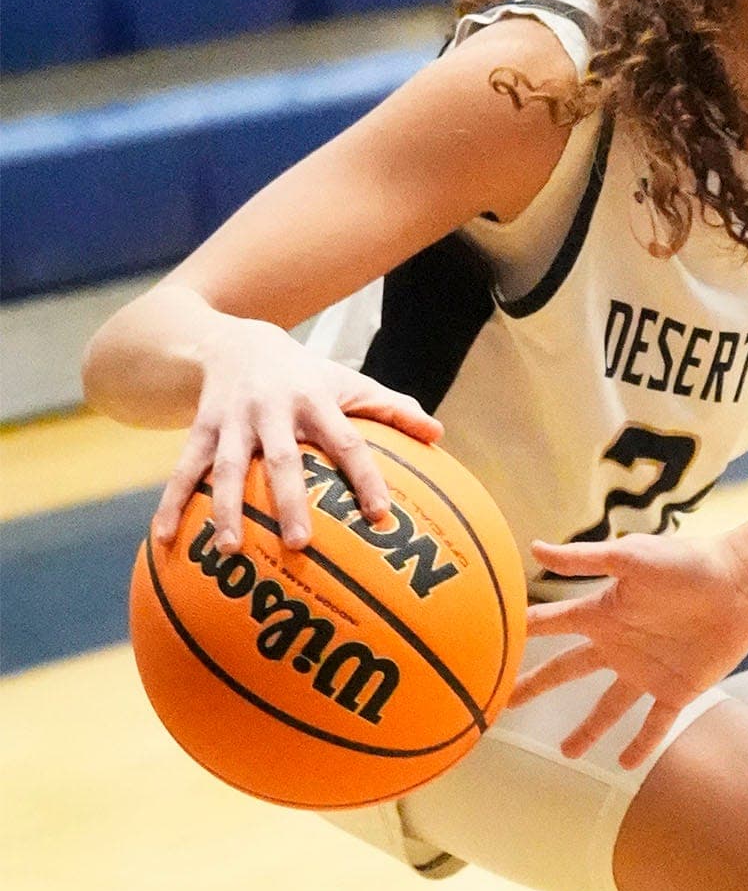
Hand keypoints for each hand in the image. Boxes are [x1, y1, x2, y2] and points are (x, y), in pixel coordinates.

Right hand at [154, 325, 439, 555]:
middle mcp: (271, 411)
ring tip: (230, 551)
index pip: (345, 441)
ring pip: (225, 468)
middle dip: (289, 500)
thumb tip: (438, 434)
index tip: (380, 515)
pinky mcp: (198, 429)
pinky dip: (172, 505)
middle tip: (299, 544)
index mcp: (314, 401)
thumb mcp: (347, 382)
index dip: (363, 476)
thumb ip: (392, 408)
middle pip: (282, 459)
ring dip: (225, 510)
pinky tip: (165, 542)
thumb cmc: (303, 374)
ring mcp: (230, 421)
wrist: (230, 339)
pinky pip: (183, 471)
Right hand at [520, 528, 747, 763]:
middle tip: (502, 707)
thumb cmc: (687, 562)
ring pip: (607, 707)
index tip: (483, 651)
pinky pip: (654, 722)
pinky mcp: (677, 688)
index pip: (549, 625)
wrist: (741, 581)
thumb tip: (533, 548)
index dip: (518, 636)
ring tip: (566, 754)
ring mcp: (645, 669)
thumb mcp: (631, 557)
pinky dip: (641, 743)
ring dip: (587, 730)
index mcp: (602, 613)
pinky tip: (624, 765)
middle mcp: (617, 644)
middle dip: (535, 688)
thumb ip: (584, 560)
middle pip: (566, 672)